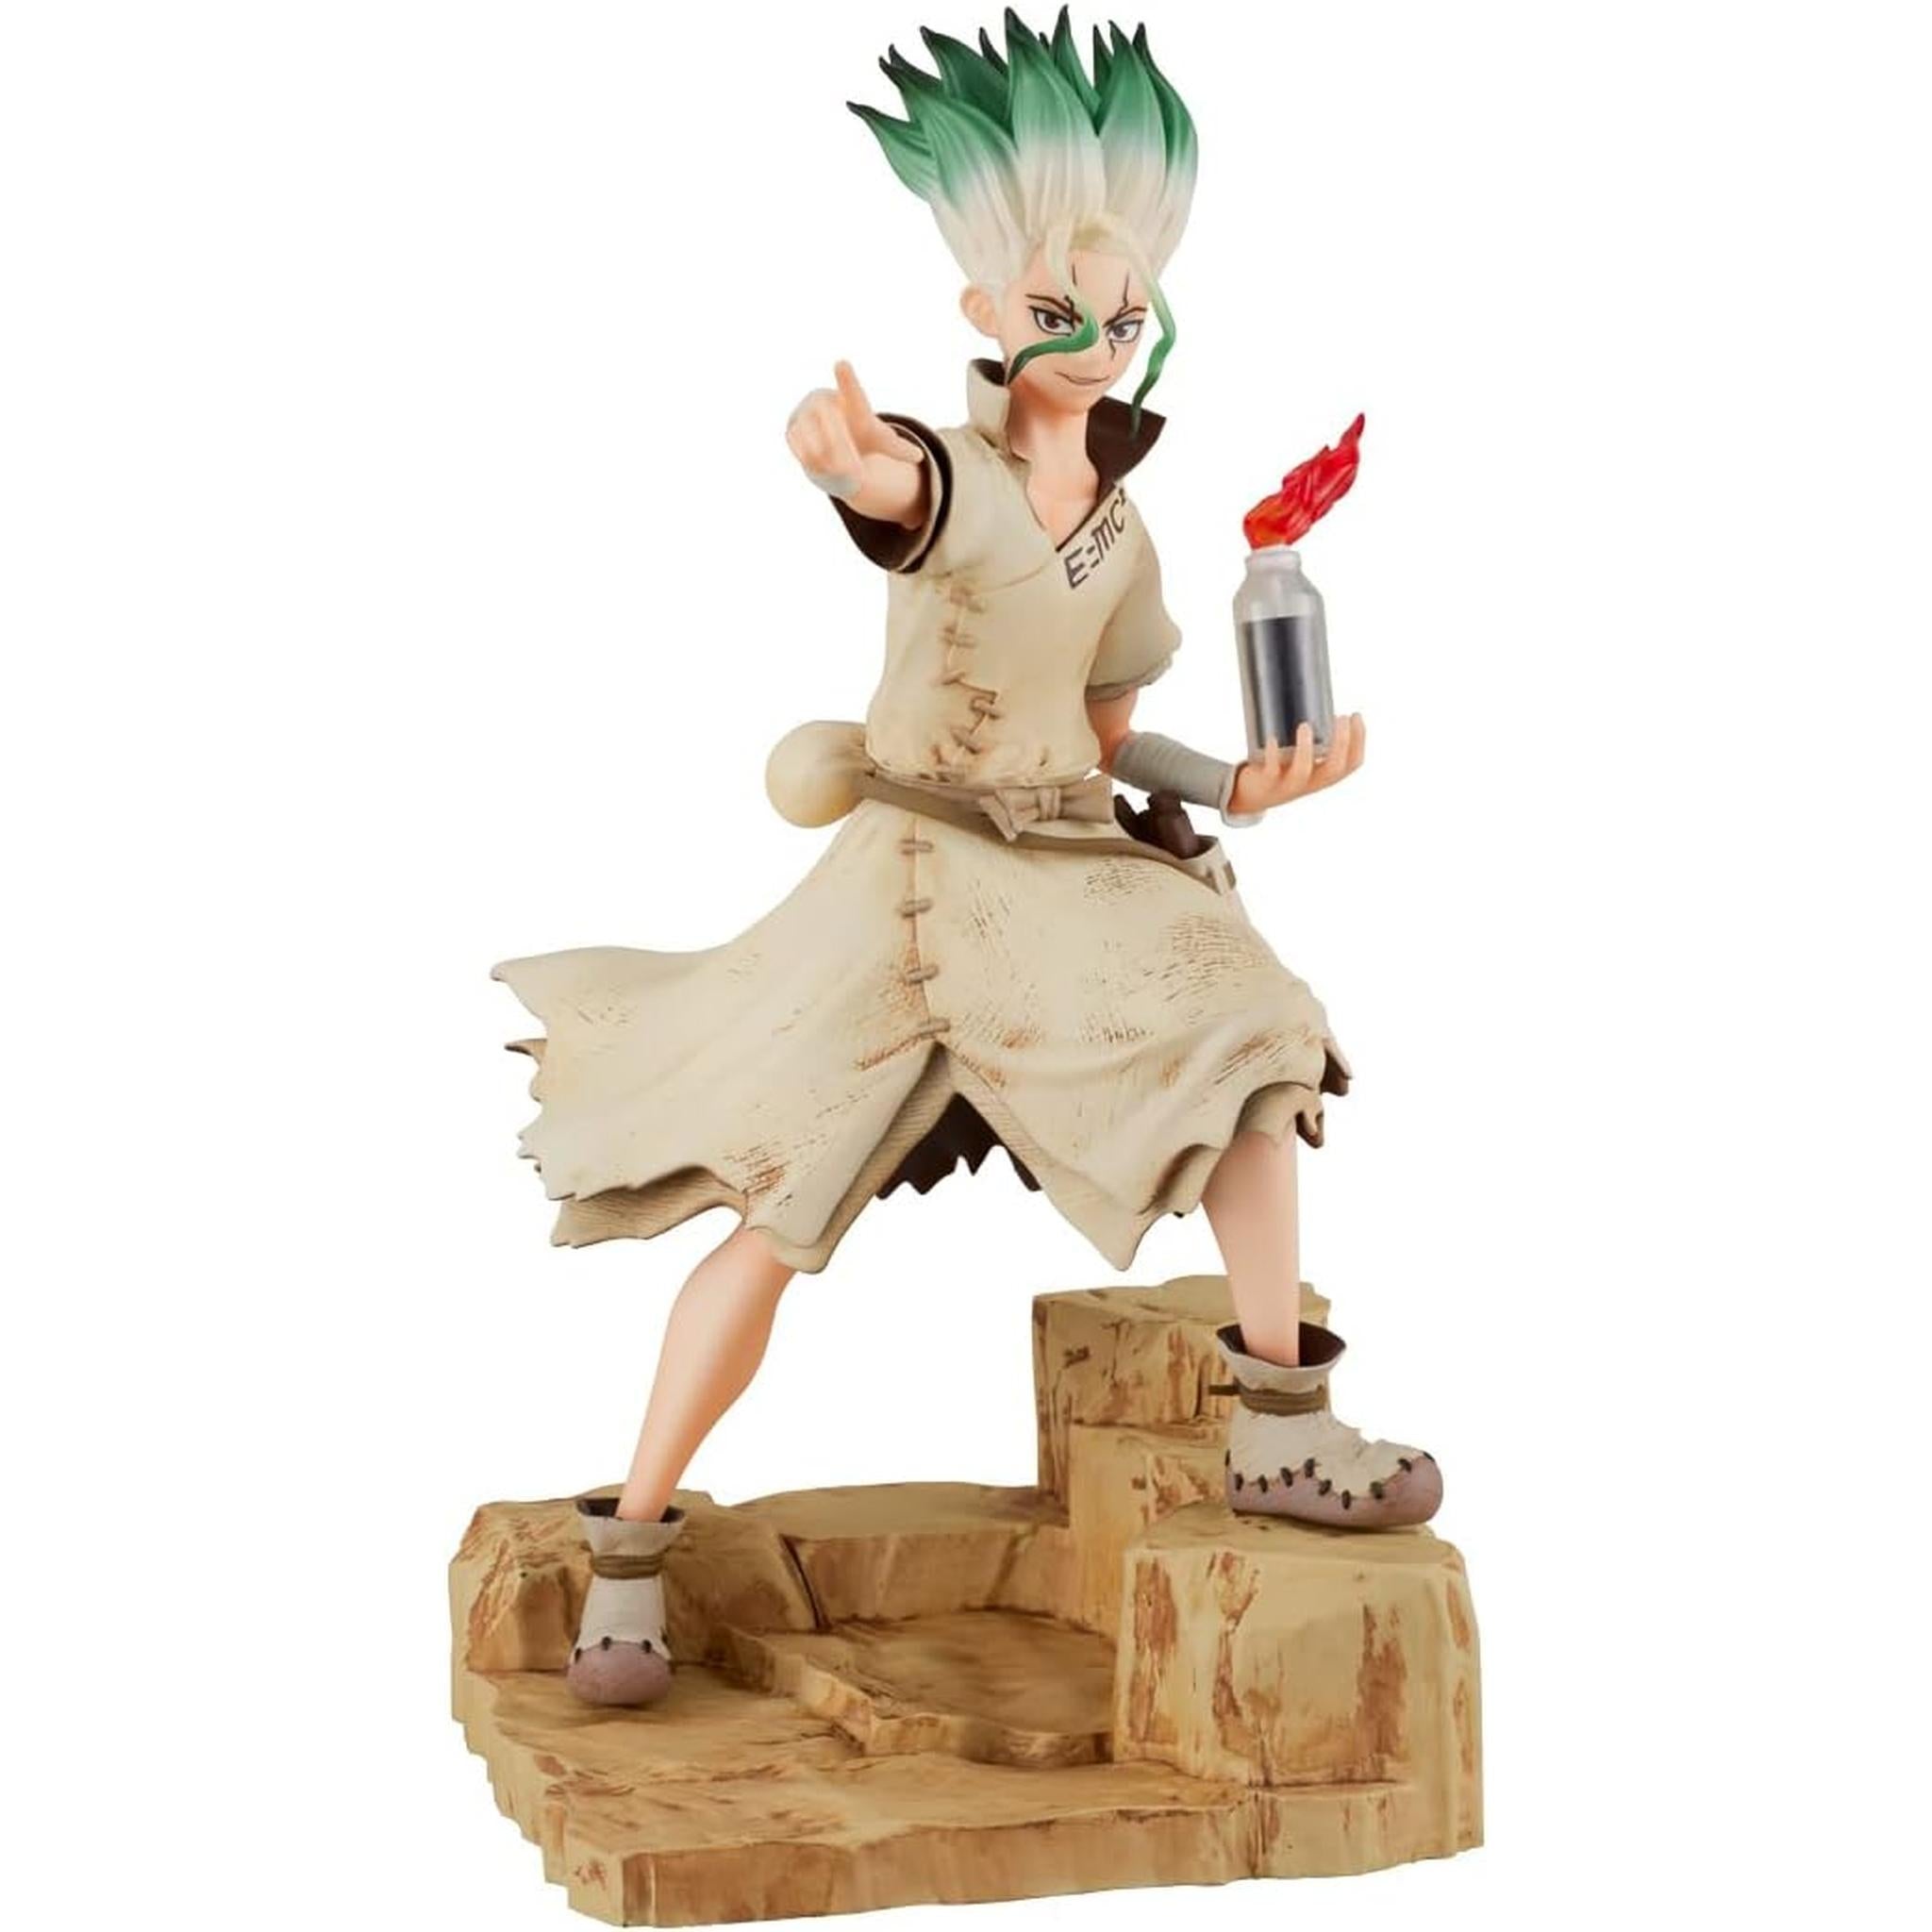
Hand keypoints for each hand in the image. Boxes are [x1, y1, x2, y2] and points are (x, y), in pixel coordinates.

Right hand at [784, 361, 924, 500]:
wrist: (828, 432)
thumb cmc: (857, 432)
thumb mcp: (877, 438)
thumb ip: (896, 446)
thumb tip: (919, 456)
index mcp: (849, 399)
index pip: (850, 391)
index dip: (847, 379)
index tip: (841, 363)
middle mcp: (823, 400)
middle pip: (832, 425)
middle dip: (844, 451)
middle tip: (857, 473)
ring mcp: (803, 413)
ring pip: (814, 438)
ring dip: (829, 460)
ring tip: (842, 473)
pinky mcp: (791, 429)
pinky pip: (800, 447)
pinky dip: (813, 462)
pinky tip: (824, 469)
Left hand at [1227, 715, 1365, 815]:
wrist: (1251, 796)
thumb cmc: (1281, 766)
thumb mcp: (1301, 754)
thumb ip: (1311, 733)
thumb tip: (1313, 690)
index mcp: (1324, 775)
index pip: (1352, 763)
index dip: (1359, 740)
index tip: (1355, 715)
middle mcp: (1311, 783)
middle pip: (1334, 768)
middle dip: (1341, 743)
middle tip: (1340, 717)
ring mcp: (1289, 785)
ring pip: (1302, 771)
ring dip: (1306, 748)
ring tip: (1305, 725)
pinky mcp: (1267, 783)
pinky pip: (1271, 771)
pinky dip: (1273, 754)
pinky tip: (1272, 738)